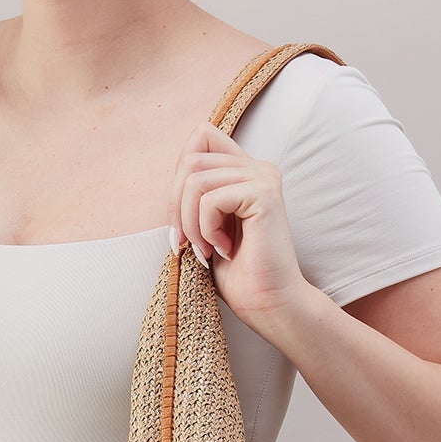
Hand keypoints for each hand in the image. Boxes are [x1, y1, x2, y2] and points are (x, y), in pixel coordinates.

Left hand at [167, 120, 308, 330]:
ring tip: (206, 249)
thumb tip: (173, 178)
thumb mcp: (206, 228)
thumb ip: (196, 196)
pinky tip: (224, 249)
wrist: (268, 305)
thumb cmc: (239, 276)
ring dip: (190, 223)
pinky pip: (210, 199)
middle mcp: (257, 167)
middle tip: (186, 244)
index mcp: (245, 171)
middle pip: (190, 160)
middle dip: (176, 207)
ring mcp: (263, 177)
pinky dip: (206, 229)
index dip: (178, 176)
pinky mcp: (264, 194)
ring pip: (195, 179)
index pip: (201, 136)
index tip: (182, 221)